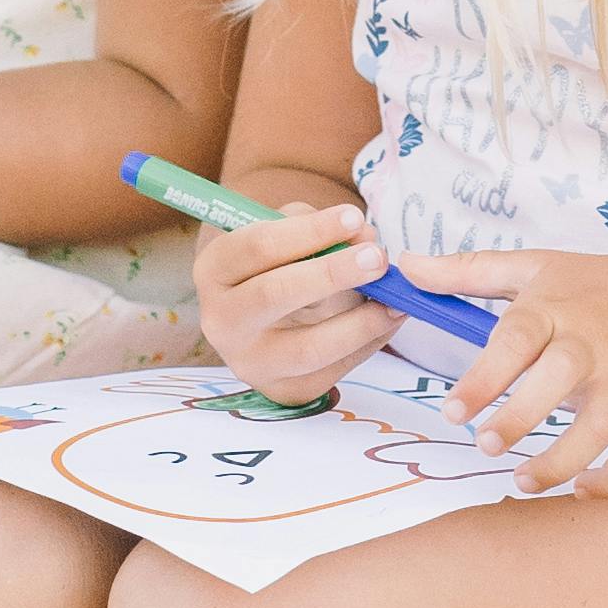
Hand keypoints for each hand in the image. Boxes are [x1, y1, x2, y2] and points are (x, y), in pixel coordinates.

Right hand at [195, 195, 389, 400]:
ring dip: (359, 322)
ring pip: (308, 347)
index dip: (309, 231)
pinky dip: (368, 343)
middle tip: (377, 257)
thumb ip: (317, 227)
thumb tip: (363, 236)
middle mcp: (222, 321)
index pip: (257, 247)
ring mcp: (251, 363)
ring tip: (393, 299)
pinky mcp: (284, 390)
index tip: (353, 217)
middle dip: (332, 273)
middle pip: (274, 295)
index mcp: (214, 271)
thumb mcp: (283, 234)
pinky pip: (333, 370)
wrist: (263, 323)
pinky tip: (389, 319)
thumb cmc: (277, 265)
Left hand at [445, 248, 607, 500]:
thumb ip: (467, 272)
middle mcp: (593, 343)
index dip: (484, 377)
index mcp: (556, 308)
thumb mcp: (534, 267)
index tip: (453, 411)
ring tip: (522, 481)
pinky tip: (580, 491)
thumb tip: (402, 265)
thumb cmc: (595, 285)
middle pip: (557, 379)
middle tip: (485, 446)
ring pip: (599, 426)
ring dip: (561, 460)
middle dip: (520, 417)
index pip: (516, 339)